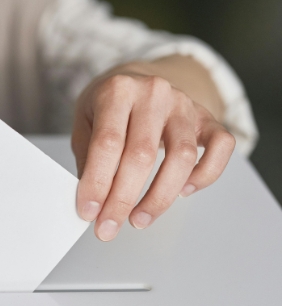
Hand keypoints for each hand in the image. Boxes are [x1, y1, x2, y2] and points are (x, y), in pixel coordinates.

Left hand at [72, 62, 234, 240]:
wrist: (136, 79)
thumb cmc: (107, 104)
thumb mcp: (84, 121)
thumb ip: (87, 158)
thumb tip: (92, 202)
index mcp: (117, 90)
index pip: (107, 143)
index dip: (98, 182)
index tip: (89, 212)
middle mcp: (153, 93)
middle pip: (142, 155)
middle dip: (123, 199)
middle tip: (109, 226)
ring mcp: (184, 104)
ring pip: (182, 157)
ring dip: (160, 197)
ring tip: (139, 219)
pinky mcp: (206, 117)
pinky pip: (221, 148)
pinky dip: (206, 175)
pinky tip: (183, 192)